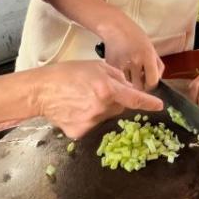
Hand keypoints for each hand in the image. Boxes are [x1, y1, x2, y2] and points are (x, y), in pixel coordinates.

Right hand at [33, 59, 163, 137]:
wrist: (40, 91)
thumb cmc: (67, 73)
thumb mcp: (96, 66)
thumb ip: (115, 76)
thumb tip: (128, 86)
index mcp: (107, 89)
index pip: (134, 99)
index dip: (148, 103)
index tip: (159, 106)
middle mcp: (101, 108)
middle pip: (118, 108)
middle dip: (115, 101)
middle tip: (98, 91)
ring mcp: (90, 122)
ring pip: (106, 117)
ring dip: (101, 110)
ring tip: (83, 99)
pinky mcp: (80, 132)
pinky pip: (92, 125)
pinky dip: (88, 118)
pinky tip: (76, 109)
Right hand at [97, 11, 163, 88]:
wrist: (115, 27)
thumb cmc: (135, 36)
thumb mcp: (152, 48)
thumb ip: (157, 66)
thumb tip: (157, 82)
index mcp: (147, 56)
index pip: (152, 82)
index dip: (151, 85)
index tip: (149, 84)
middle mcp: (135, 61)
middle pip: (139, 87)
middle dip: (140, 86)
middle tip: (139, 80)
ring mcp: (121, 65)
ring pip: (127, 85)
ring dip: (129, 83)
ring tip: (129, 72)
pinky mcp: (110, 67)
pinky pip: (118, 79)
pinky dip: (120, 78)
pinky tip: (122, 69)